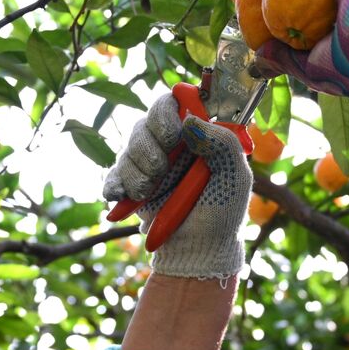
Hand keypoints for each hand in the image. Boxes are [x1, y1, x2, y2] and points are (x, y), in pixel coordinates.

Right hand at [102, 91, 250, 280]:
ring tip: (151, 191)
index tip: (175, 133)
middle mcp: (170, 143)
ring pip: (128, 149)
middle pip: (146, 122)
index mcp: (197, 133)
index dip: (167, 111)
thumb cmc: (223, 208)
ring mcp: (148, 162)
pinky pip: (113, 175)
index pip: (175, 101)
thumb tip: (192, 120)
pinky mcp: (131, 184)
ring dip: (138, 170)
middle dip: (150, 145)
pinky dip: (116, 185)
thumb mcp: (235, 176)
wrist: (200, 248)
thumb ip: (224, 143)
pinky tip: (123, 197)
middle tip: (163, 168)